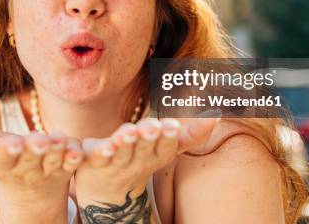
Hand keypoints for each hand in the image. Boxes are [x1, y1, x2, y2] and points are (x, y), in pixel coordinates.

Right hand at [0, 125, 83, 221]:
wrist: (29, 186)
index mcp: (0, 162)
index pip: (1, 157)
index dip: (5, 151)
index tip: (10, 143)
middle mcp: (24, 167)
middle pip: (28, 158)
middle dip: (33, 150)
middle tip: (37, 142)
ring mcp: (46, 168)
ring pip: (52, 160)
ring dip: (57, 152)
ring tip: (59, 141)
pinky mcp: (66, 166)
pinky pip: (73, 162)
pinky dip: (76, 157)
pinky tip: (79, 150)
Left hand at [74, 117, 218, 222]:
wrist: (108, 191)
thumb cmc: (141, 159)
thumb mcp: (166, 149)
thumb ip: (189, 134)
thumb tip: (216, 117)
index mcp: (155, 155)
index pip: (165, 147)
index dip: (169, 137)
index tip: (173, 125)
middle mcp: (136, 160)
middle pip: (143, 148)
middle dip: (148, 137)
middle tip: (153, 127)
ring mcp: (113, 162)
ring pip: (119, 152)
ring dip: (124, 142)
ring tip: (129, 131)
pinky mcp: (92, 161)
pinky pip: (94, 156)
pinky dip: (96, 152)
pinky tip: (98, 147)